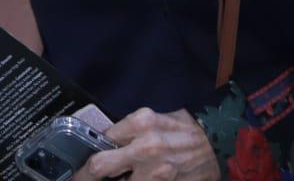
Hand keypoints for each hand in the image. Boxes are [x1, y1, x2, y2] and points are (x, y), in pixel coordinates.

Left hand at [74, 108, 219, 180]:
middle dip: (85, 176)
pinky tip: (135, 179)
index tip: (76, 165)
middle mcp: (146, 146)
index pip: (100, 140)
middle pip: (100, 167)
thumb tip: (102, 146)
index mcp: (140, 122)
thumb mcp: (152, 120)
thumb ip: (127, 132)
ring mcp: (157, 171)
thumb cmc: (181, 128)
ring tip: (109, 177)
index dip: (85, 155)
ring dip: (113, 180)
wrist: (217, 142)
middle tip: (78, 179)